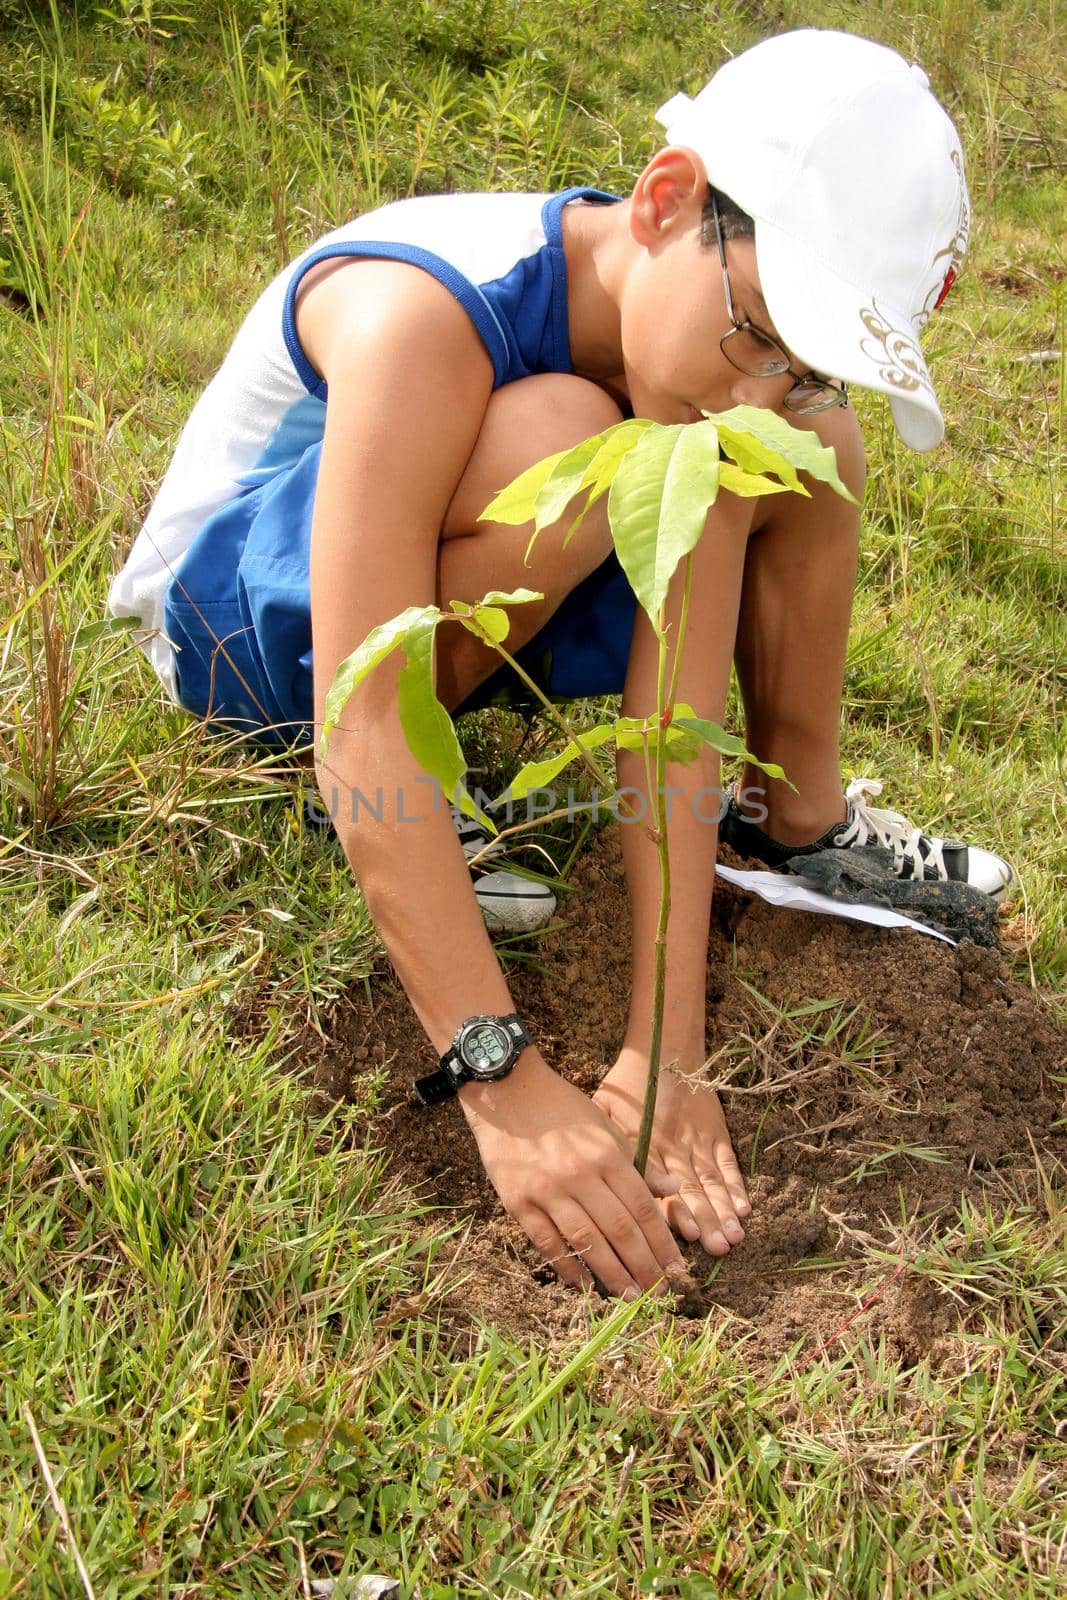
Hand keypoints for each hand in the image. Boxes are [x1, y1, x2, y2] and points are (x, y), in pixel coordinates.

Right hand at [459, 1052, 687, 1296]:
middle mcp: (580, 1175)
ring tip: (630, 1298)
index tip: (676, 1268)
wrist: (506, 1093)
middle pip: (619, 1230)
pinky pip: (548, 1242)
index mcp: (606, 1154)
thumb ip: (638, 1160)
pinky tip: (585, 1286)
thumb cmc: (560, 1108)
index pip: (642, 1207)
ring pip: (587, 1242)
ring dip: (611, 1274)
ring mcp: (547, 1190)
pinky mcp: (518, 1201)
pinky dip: (568, 1268)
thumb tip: (672, 1191)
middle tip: (659, 1293)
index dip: (661, 1242)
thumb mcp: (605, 1125)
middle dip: (643, 1266)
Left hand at [593, 1048, 751, 1256]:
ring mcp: (699, 1140)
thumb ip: (611, 1148)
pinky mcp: (716, 1131)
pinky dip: (736, 1186)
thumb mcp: (606, 1111)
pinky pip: (728, 1163)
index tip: (684, 1237)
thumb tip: (607, 1186)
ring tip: (733, 1238)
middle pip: (692, 1191)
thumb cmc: (627, 1082)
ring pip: (712, 1181)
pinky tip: (744, 1209)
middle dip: (704, 1222)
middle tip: (716, 1250)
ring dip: (723, 1211)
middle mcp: (675, 1148)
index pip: (659, 1189)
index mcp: (646, 1146)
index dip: (672, 1214)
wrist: (664, 1047)